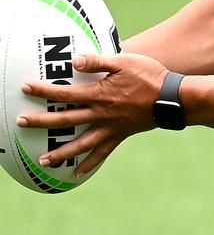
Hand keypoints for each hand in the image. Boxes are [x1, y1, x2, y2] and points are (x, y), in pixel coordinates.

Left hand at [18, 52, 168, 176]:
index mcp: (99, 95)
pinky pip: (102, 153)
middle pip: (65, 120)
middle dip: (41, 122)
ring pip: (80, 143)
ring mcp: (110, 128)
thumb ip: (98, 62)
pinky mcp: (120, 135)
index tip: (25, 88)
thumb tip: (75, 61)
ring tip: (43, 160)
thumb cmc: (149, 76)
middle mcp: (101, 114)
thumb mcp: (124, 62)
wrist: (172, 98)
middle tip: (20, 123)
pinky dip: (89, 164)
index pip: (64, 94)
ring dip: (60, 152)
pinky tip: (76, 174)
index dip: (43, 90)